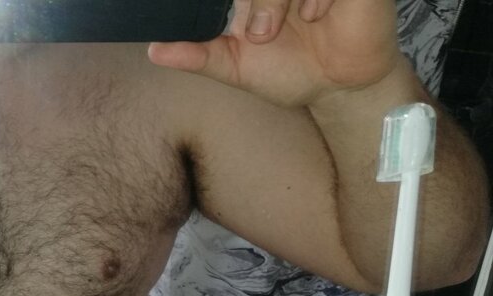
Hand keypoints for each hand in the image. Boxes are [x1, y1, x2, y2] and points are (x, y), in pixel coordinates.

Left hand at [148, 0, 401, 106]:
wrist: (338, 88)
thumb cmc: (290, 70)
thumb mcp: (237, 66)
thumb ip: (198, 55)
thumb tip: (154, 52)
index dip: (235, 4)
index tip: (237, 30)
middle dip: (257, 2)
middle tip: (261, 34)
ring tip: (287, 28)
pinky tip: (316, 16)